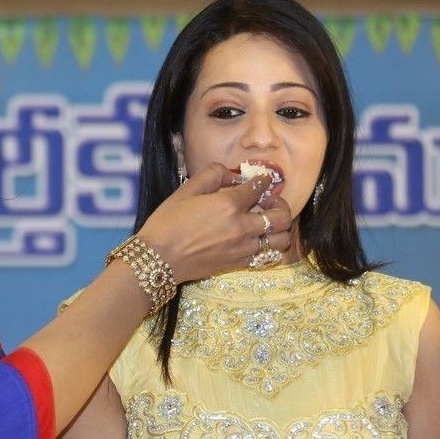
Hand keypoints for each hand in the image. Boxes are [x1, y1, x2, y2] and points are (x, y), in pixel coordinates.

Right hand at [135, 162, 292, 281]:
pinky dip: (268, 246)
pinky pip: (267, 256)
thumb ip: (211, 175)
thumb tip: (231, 174)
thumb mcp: (185, 190)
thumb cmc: (168, 222)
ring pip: (281, 239)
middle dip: (280, 205)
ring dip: (279, 229)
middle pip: (281, 216)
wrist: (158, 259)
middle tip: (269, 202)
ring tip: (267, 223)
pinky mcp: (239, 263)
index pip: (259, 187)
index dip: (263, 180)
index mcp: (229, 204)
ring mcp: (243, 248)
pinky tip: (257, 240)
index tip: (263, 179)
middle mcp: (242, 226)